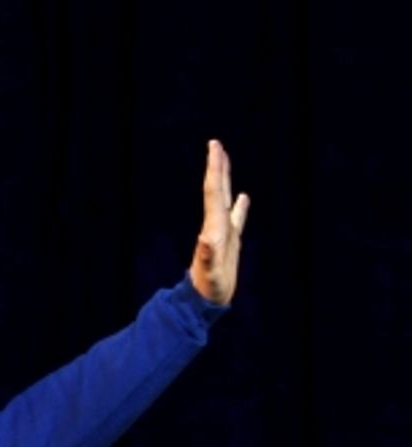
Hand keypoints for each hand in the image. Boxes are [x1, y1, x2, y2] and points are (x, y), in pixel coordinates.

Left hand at [189, 139, 248, 304]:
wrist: (204, 301)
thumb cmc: (208, 288)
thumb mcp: (209, 272)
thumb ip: (207, 256)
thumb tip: (205, 239)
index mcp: (213, 227)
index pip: (214, 192)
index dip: (215, 169)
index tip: (214, 147)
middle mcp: (216, 226)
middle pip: (217, 190)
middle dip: (217, 167)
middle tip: (216, 145)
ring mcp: (224, 233)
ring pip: (225, 200)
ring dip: (226, 180)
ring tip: (224, 162)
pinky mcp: (230, 243)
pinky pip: (237, 219)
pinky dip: (240, 207)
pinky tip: (243, 197)